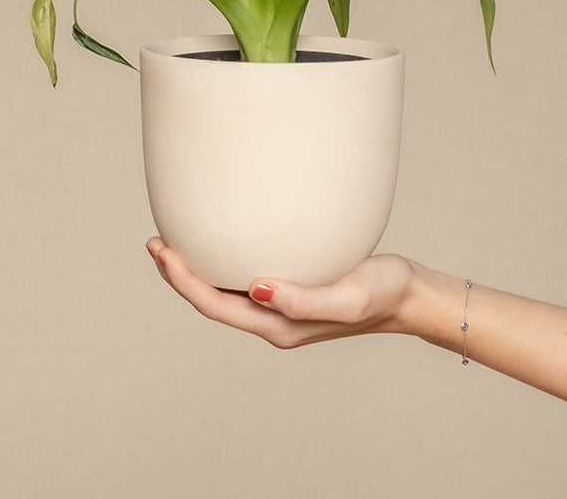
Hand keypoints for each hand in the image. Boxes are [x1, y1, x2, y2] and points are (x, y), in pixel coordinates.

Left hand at [146, 237, 417, 347]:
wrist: (410, 296)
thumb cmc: (383, 293)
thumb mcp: (347, 295)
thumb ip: (302, 299)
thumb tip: (255, 288)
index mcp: (278, 326)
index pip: (214, 306)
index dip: (182, 281)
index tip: (161, 250)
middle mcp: (273, 320)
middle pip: (211, 301)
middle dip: (179, 275)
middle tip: (156, 242)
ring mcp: (281, 308)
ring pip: (225, 293)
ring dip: (197, 271)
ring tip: (177, 240)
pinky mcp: (292, 290)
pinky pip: (245, 281)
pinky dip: (223, 263)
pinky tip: (223, 240)